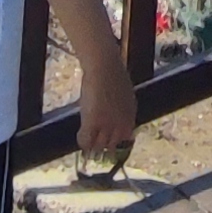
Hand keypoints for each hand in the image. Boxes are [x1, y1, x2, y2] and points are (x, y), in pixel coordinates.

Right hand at [75, 52, 136, 167]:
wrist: (104, 65)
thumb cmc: (113, 74)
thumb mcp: (125, 95)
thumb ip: (123, 111)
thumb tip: (118, 122)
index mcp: (130, 118)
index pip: (126, 141)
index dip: (115, 143)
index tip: (107, 145)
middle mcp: (121, 125)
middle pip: (111, 146)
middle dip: (103, 147)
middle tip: (94, 147)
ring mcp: (107, 125)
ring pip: (98, 147)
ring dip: (92, 147)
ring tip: (87, 146)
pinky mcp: (93, 123)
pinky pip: (85, 141)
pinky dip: (82, 142)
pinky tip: (80, 137)